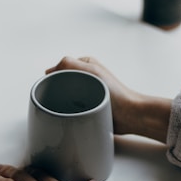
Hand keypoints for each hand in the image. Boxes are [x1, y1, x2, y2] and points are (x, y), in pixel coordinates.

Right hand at [47, 56, 171, 142]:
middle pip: (61, 83)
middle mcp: (86, 78)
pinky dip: (68, 112)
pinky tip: (69, 116)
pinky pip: (72, 109)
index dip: (53, 77)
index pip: (60, 68)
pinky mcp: (88, 108)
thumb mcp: (92, 71)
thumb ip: (69, 64)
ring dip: (62, 103)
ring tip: (65, 109)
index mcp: (86, 65)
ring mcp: (87, 93)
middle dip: (57, 91)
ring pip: (65, 97)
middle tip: (57, 100)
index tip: (51, 87)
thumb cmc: (116, 93)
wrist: (130, 115)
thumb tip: (50, 70)